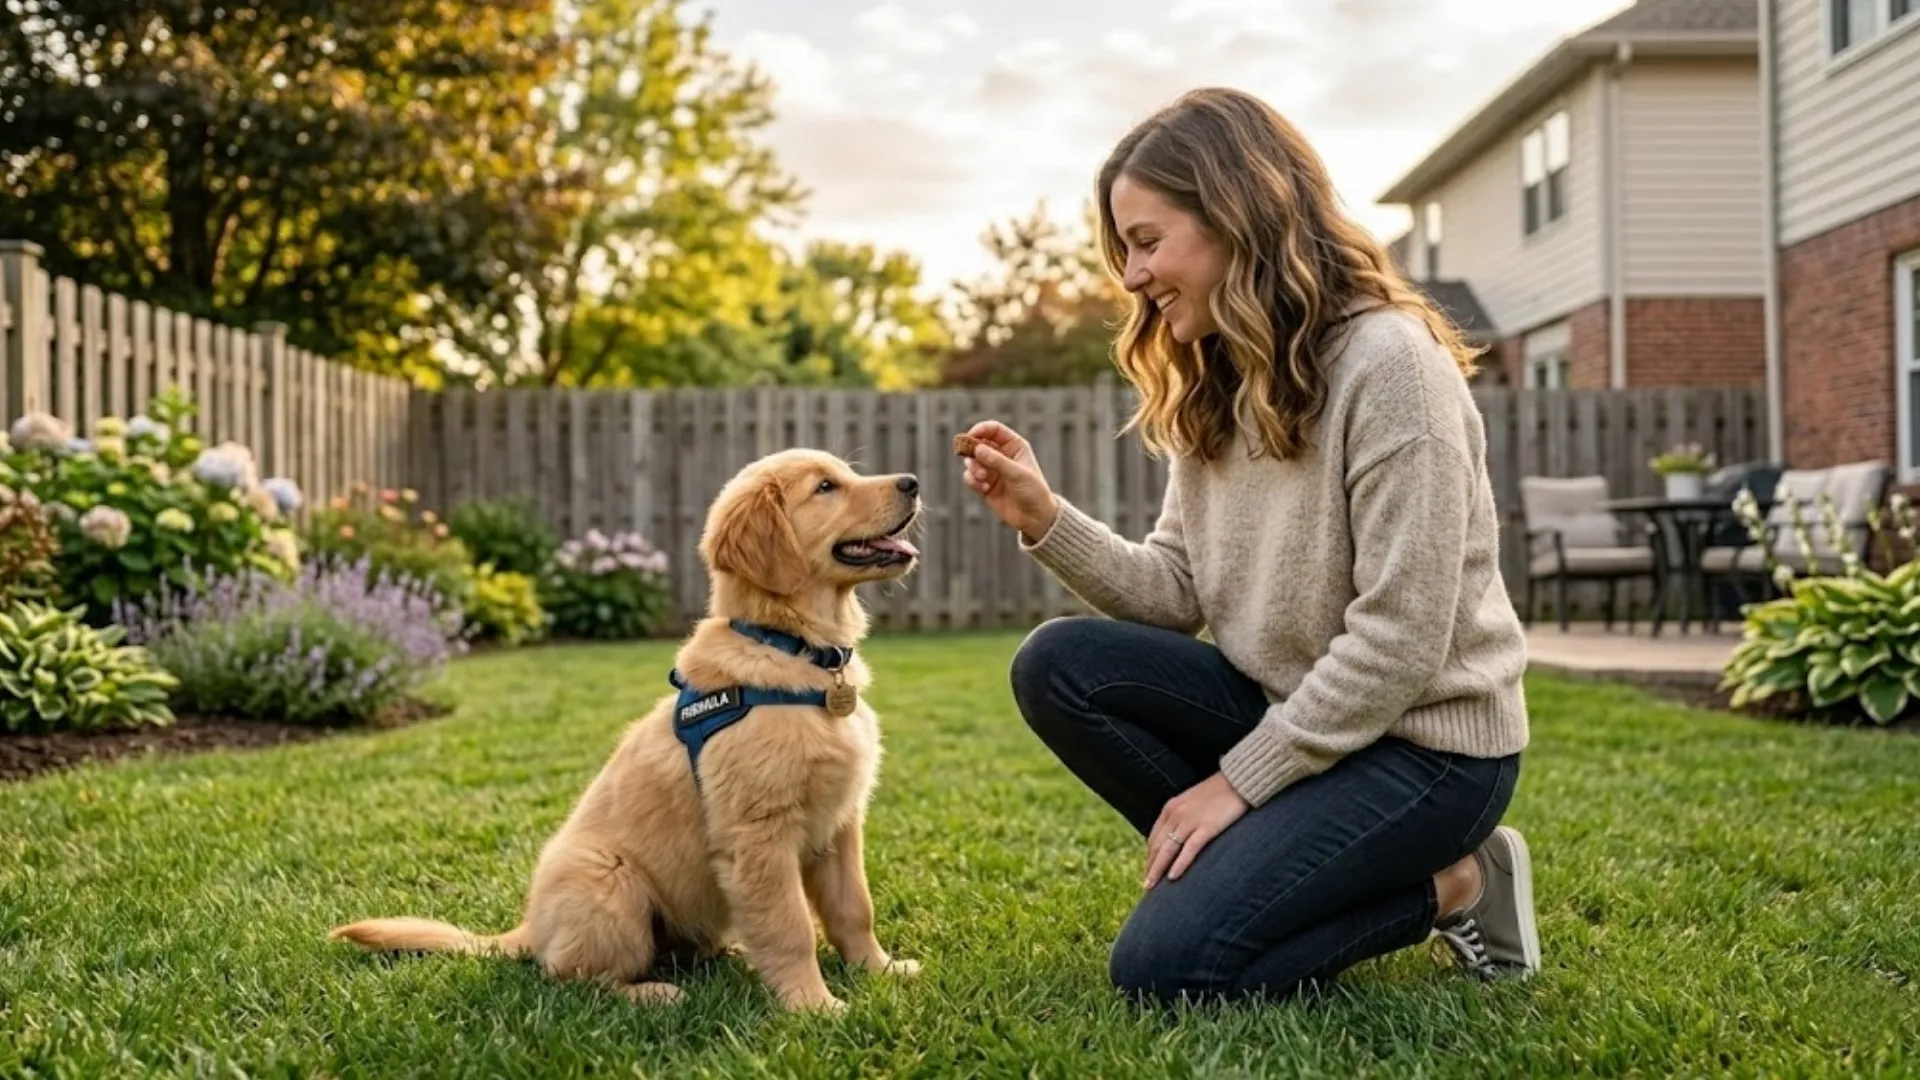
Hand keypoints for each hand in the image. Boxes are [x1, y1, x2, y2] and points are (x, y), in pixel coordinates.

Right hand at [959, 420, 1058, 540]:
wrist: (1034, 518)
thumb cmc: (1032, 491)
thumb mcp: (1017, 473)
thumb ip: (996, 460)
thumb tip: (976, 448)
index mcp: (1014, 446)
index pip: (994, 430)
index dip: (981, 429)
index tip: (970, 435)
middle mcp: (1001, 455)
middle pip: (978, 443)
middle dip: (972, 451)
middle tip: (971, 459)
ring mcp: (992, 470)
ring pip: (972, 460)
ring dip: (973, 467)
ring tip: (982, 478)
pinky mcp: (984, 485)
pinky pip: (970, 477)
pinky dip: (972, 481)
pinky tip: (983, 489)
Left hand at [1144, 773, 1249, 889]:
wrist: (1238, 780)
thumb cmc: (1218, 793)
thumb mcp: (1192, 803)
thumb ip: (1181, 818)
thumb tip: (1176, 837)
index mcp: (1170, 808)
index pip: (1154, 838)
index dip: (1150, 857)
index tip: (1148, 871)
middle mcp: (1176, 814)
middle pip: (1157, 846)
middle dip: (1150, 867)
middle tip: (1146, 885)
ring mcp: (1190, 820)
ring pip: (1168, 849)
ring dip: (1158, 870)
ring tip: (1152, 886)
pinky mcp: (1207, 827)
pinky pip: (1189, 849)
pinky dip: (1180, 864)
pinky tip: (1173, 877)